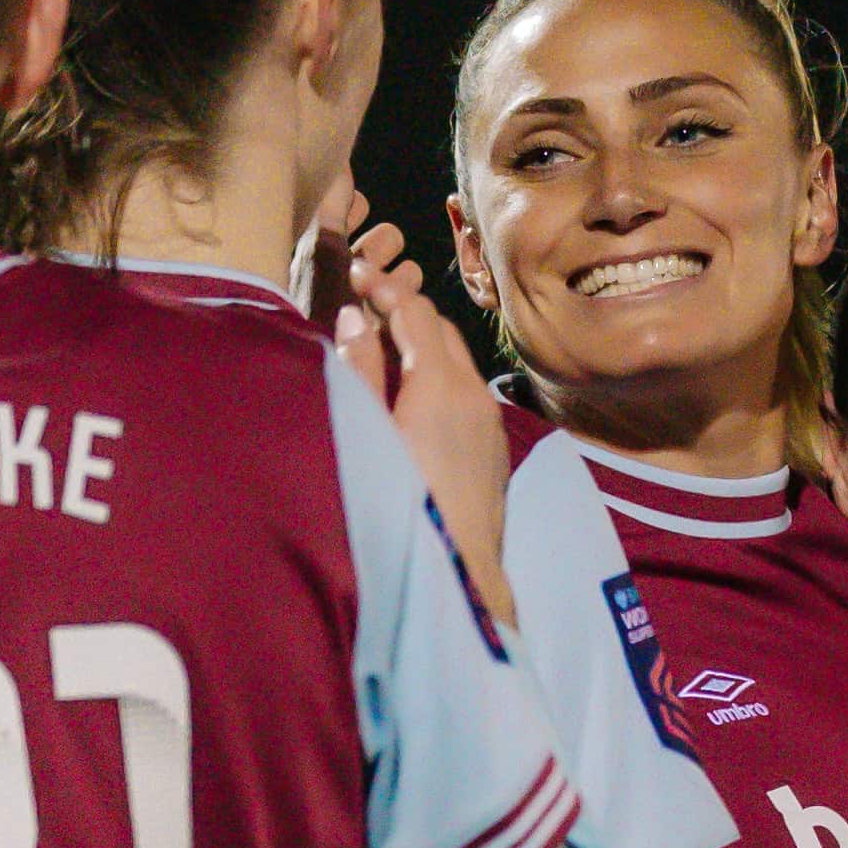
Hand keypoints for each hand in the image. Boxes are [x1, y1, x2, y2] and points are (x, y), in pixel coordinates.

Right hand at [327, 205, 520, 628]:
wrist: (459, 573)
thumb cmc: (401, 506)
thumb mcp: (366, 433)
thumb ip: (359, 371)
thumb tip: (353, 318)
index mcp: (439, 382)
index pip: (414, 311)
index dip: (384, 286)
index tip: (355, 273)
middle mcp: (474, 393)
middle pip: (440, 329)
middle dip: (405, 310)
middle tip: (365, 306)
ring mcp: (490, 421)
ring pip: (457, 360)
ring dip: (423, 343)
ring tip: (382, 347)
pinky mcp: (494, 447)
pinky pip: (467, 391)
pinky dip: (439, 374)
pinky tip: (413, 395)